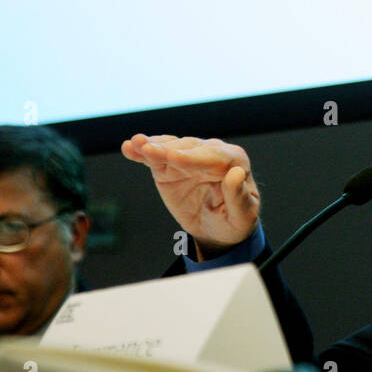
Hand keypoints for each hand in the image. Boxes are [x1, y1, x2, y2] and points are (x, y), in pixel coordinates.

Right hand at [121, 134, 259, 256]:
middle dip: (167, 150)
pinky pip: (155, 157)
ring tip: (135, 144)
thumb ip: (239, 196)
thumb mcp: (242, 216)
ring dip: (152, 145)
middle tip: (148, 149)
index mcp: (234, 161)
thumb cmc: (234, 221)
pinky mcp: (169, 165)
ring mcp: (188, 157)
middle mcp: (212, 152)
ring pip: (169, 148)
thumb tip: (236, 173)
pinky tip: (128, 147)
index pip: (212, 157)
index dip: (192, 158)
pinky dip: (141, 152)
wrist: (217, 228)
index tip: (173, 158)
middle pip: (187, 149)